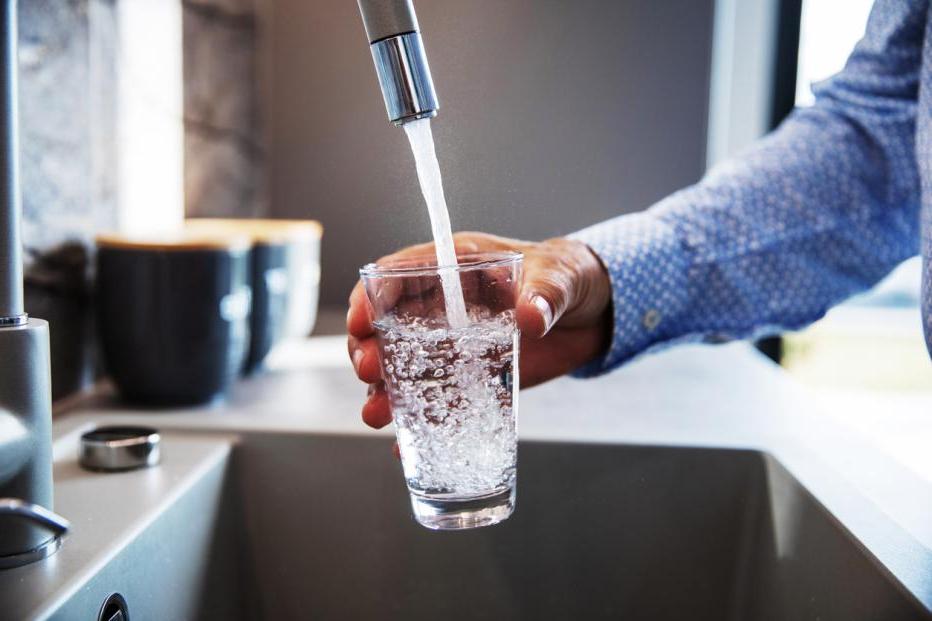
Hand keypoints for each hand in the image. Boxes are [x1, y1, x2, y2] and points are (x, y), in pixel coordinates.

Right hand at [347, 232, 612, 428]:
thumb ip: (545, 294)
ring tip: (376, 414)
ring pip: (403, 367)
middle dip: (370, 349)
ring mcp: (453, 345)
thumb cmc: (570, 278)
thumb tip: (530, 317)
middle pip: (387, 326)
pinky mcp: (469, 377)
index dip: (372, 296)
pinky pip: (437, 400)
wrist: (594, 315)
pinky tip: (405, 446)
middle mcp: (443, 308)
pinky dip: (419, 422)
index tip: (360, 322)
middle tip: (369, 373)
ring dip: (384, 390)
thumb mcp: (560, 277)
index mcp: (455, 268)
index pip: (398, 275)